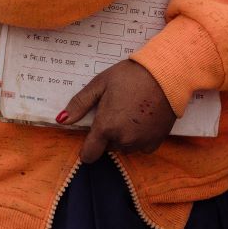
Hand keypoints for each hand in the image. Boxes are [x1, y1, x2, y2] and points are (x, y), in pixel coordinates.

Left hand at [61, 59, 176, 161]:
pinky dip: (139, 138)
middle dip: (107, 136)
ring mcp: (141, 142)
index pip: (89, 154)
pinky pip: (141, 147)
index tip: (91, 137)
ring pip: (124, 147)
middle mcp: (123, 140)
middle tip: (115, 112)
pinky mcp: (156, 141)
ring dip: (123, 137)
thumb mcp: (100, 84)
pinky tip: (143, 120)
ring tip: (130, 113)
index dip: (87, 148)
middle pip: (107, 148)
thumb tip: (61, 120)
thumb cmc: (130, 76)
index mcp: (106, 127)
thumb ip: (79, 104)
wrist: (166, 74)